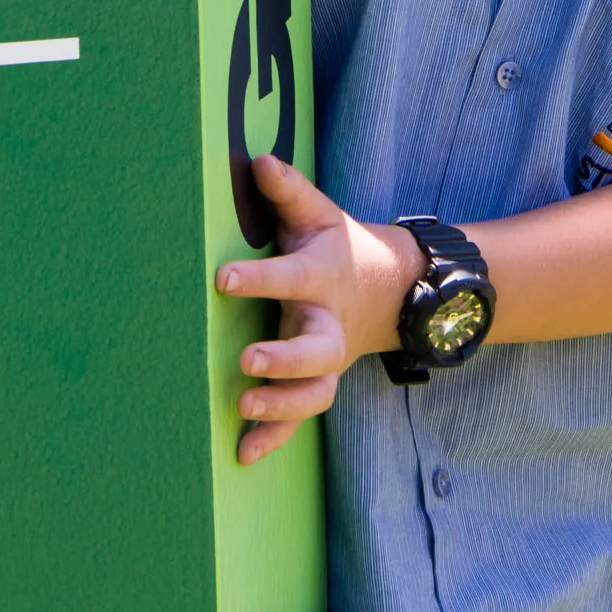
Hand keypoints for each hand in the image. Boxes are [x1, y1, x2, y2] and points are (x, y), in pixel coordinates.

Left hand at [212, 153, 417, 464]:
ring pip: (315, 391)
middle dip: (286, 359)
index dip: (259, 278)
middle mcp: (326, 323)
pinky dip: (274, 437)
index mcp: (321, 277)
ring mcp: (326, 359)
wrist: (389, 290)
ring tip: (244, 406)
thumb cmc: (337, 247)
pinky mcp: (317, 382)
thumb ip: (288, 191)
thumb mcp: (318, 214)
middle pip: (317, 348)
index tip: (222, 278)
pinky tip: (242, 452)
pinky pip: (300, 417)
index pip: (291, 276)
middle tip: (248, 361)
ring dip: (282, 405)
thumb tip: (259, 159)